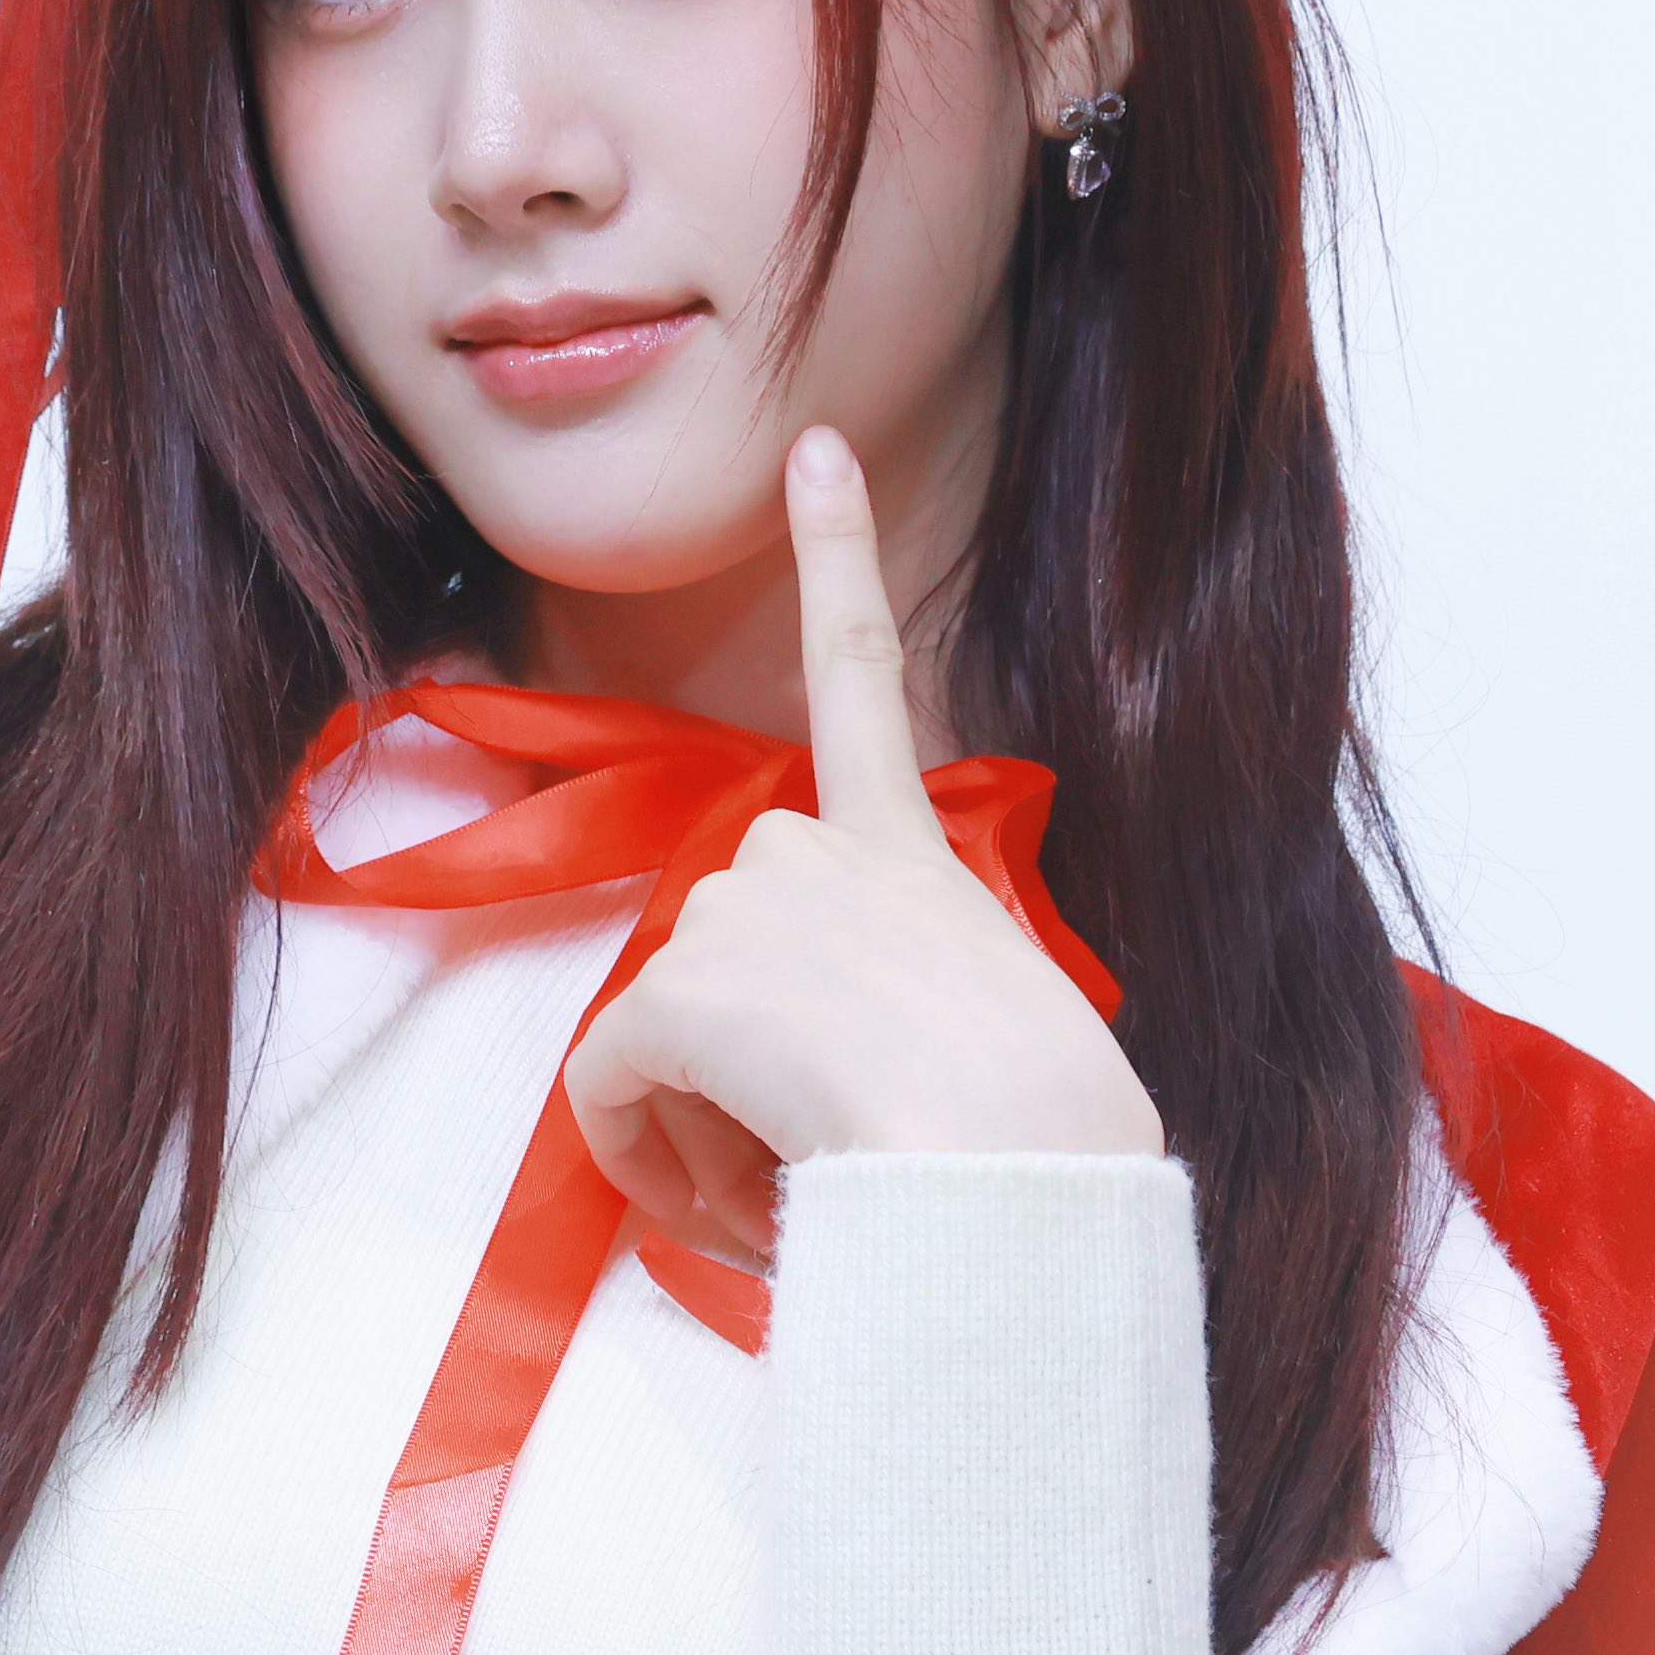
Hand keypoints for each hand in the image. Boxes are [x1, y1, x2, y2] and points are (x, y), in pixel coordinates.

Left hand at [565, 425, 1163, 1264]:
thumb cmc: (1041, 1143)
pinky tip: (737, 1204)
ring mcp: (745, 904)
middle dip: (737, 1069)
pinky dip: (652, 1164)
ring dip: (711, 1129)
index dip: (841, 555)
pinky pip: (612, 1094)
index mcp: (908, 850)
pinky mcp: (683, 985)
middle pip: (723, 960)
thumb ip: (892, 1020)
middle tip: (819, 1158)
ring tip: (811, 1180)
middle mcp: (816, 848)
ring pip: (672, 1040)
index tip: (815, 449)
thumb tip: (807, 1101)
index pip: (865, 677)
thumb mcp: (988, 1042)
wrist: (1014, 1171)